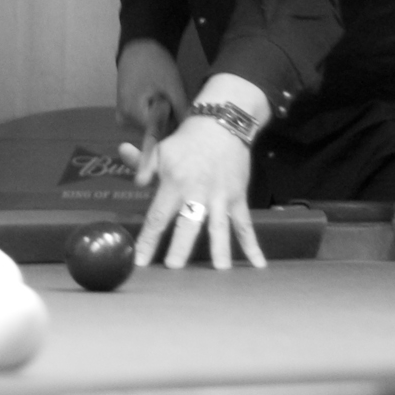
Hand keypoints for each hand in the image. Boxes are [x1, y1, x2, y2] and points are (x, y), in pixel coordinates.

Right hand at [116, 39, 186, 144]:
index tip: (179, 111)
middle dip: (168, 123)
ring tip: (168, 101)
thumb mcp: (173, 86)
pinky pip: (144, 123)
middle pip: (154, 133)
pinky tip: (161, 102)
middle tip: (175, 104)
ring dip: (163, 120)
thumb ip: (180, 111)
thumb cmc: (156, 64)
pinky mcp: (124, 113)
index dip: (173, 125)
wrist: (139, 47)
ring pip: (150, 129)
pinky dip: (155, 116)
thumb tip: (190, 134)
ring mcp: (122, 117)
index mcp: (132, 113)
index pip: (159, 133)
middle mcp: (123, 120)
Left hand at [133, 116, 266, 270]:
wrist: (221, 123)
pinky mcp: (238, 198)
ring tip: (219, 270)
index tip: (140, 260)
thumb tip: (136, 183)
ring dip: (219, 248)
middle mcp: (197, 192)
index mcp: (174, 183)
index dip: (148, 239)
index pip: (158, 216)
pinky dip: (253, 245)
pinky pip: (245, 224)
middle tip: (174, 267)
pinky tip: (259, 264)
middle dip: (181, 246)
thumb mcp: (160, 149)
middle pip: (188, 223)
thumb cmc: (187, 140)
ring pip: (219, 226)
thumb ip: (144, 167)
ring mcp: (220, 197)